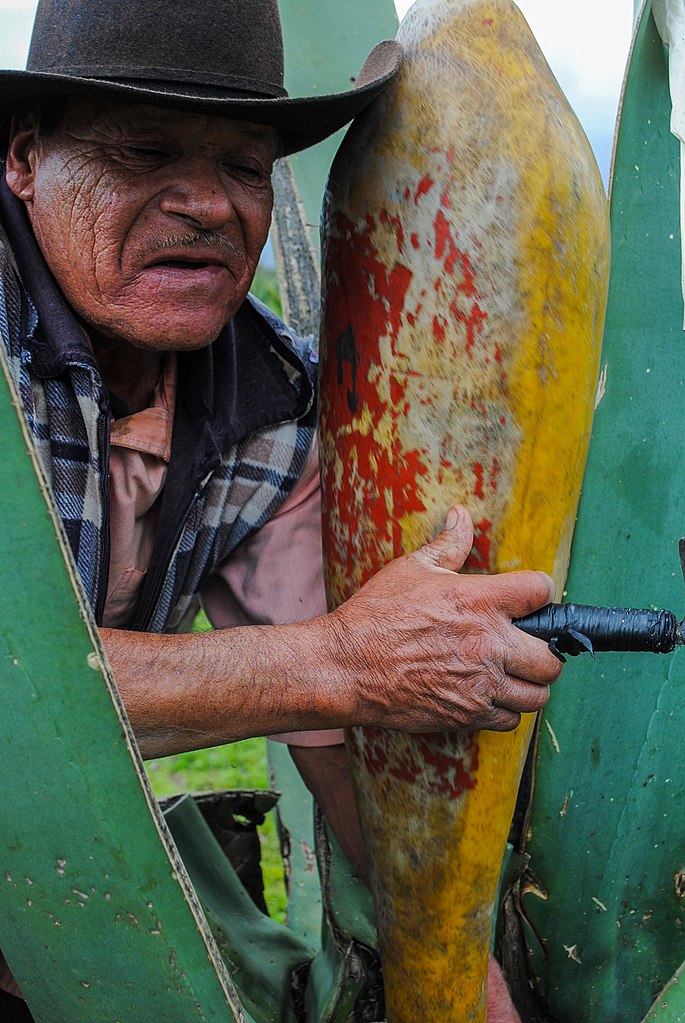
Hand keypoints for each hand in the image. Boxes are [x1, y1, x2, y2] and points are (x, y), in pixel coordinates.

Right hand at [327, 505, 561, 732]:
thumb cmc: (377, 614)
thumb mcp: (412, 569)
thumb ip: (448, 544)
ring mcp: (480, 684)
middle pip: (551, 658)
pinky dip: (504, 711)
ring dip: (529, 685)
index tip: (530, 598)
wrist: (347, 666)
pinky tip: (487, 696)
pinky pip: (509, 720)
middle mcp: (489, 643)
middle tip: (526, 648)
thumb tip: (461, 514)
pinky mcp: (468, 714)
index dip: (540, 592)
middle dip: (544, 652)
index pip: (542, 591)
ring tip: (512, 676)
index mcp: (480, 601)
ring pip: (537, 696)